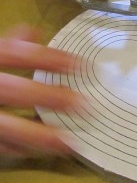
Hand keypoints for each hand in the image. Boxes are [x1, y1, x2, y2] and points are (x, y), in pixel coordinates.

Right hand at [0, 26, 79, 156]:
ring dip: (38, 136)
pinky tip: (40, 152)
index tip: (78, 64)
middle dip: (49, 98)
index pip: (18, 55)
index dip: (48, 58)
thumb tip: (34, 31)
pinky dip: (18, 149)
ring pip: (6, 127)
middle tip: (82, 104)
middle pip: (14, 91)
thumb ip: (5, 43)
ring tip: (69, 143)